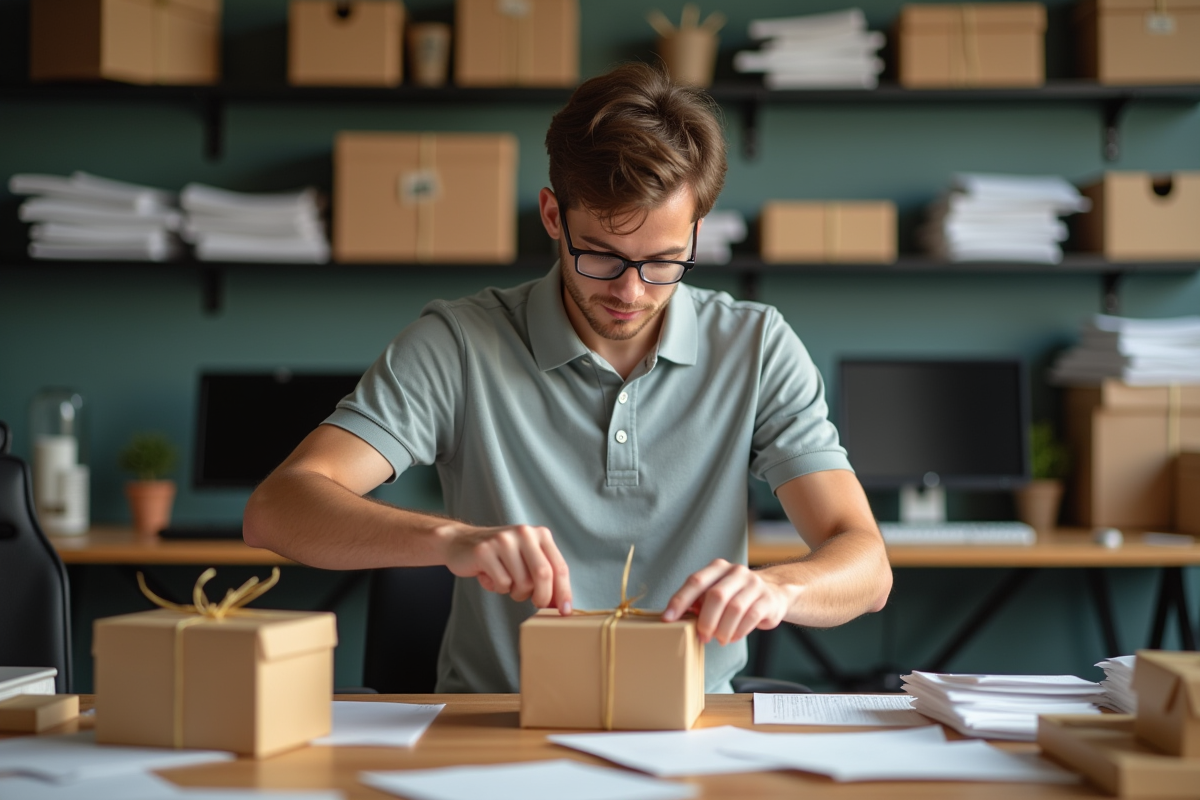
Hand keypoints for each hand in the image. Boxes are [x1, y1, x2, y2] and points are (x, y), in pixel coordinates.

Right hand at [441, 523, 572, 613]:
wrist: (461, 542)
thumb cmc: (500, 556)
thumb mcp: (526, 558)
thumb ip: (545, 576)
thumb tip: (561, 605)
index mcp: (540, 534)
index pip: (559, 567)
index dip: (564, 592)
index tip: (565, 612)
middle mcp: (524, 533)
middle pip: (543, 574)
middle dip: (543, 597)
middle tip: (536, 604)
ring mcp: (503, 540)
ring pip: (522, 583)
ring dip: (516, 593)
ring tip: (506, 581)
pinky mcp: (484, 551)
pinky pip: (502, 583)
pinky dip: (498, 588)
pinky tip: (489, 576)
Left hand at [661, 559, 793, 644]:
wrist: (774, 593)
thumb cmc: (737, 596)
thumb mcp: (717, 592)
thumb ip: (699, 601)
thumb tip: (677, 618)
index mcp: (718, 568)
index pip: (695, 581)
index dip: (680, 600)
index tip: (668, 618)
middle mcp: (736, 572)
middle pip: (716, 596)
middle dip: (705, 620)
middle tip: (702, 636)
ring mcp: (754, 584)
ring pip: (734, 608)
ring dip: (723, 629)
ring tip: (719, 639)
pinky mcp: (767, 599)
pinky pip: (750, 617)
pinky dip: (738, 631)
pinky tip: (732, 637)